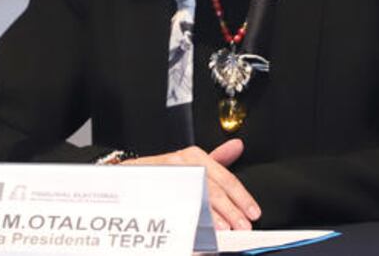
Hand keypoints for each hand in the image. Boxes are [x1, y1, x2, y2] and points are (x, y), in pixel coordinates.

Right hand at [121, 139, 260, 229]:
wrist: (126, 176)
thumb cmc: (163, 171)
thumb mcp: (191, 161)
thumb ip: (217, 158)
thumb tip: (237, 146)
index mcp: (194, 157)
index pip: (224, 177)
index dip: (241, 197)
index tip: (253, 212)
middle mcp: (181, 165)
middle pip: (211, 190)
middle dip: (230, 211)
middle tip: (242, 226)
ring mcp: (166, 178)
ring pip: (194, 200)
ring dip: (211, 218)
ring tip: (223, 230)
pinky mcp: (152, 192)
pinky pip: (173, 209)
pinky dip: (188, 223)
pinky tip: (197, 232)